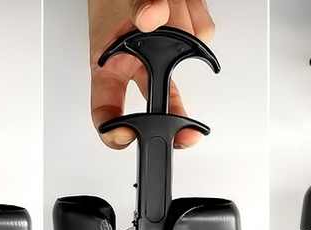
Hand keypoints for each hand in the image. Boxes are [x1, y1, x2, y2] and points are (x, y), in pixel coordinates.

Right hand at [89, 0, 214, 149]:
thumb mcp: (116, 1)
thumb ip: (135, 7)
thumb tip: (150, 18)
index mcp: (109, 65)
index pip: (106, 111)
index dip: (114, 131)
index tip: (126, 135)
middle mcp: (137, 63)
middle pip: (159, 103)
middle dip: (176, 115)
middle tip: (187, 133)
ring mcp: (164, 52)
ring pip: (186, 49)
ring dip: (180, 21)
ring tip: (165, 2)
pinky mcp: (188, 37)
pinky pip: (203, 31)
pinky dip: (194, 11)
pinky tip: (180, 1)